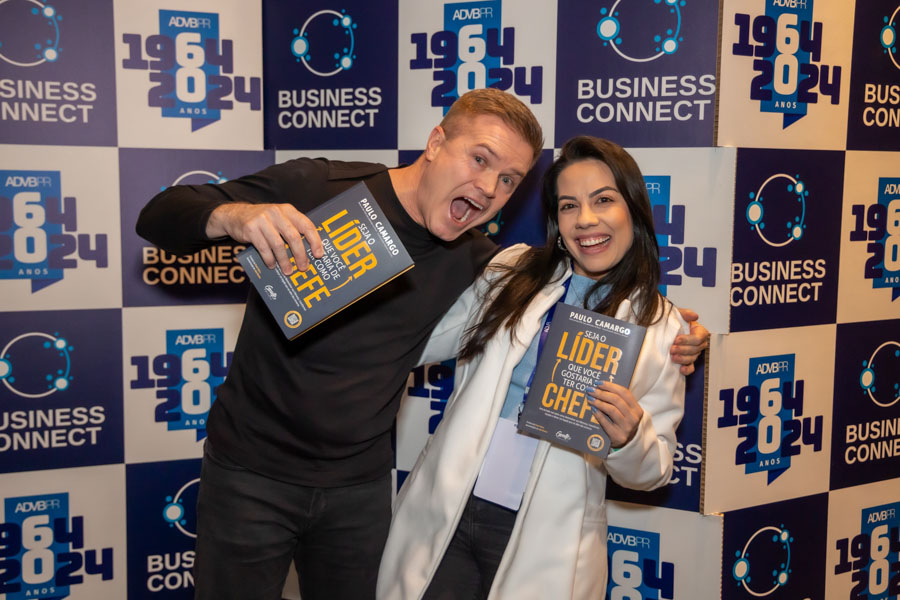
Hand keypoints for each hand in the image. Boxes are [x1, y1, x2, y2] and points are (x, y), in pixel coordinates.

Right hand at [207, 203, 323, 274]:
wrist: (234, 215)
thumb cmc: (263, 221)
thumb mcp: (279, 218)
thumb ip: (292, 229)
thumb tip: (309, 251)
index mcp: (288, 210)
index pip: (306, 225)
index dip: (315, 241)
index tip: (318, 255)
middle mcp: (276, 212)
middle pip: (293, 237)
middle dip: (300, 255)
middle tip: (303, 267)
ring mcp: (262, 220)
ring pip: (278, 245)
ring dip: (284, 261)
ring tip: (288, 271)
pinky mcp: (251, 228)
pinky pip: (263, 248)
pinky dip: (269, 259)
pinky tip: (272, 265)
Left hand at [587, 381, 642, 448]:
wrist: (628, 445)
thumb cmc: (624, 424)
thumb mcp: (627, 413)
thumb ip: (619, 401)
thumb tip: (601, 387)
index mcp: (637, 409)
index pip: (624, 392)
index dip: (610, 386)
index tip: (598, 382)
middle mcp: (633, 418)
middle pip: (616, 400)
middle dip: (601, 393)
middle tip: (591, 389)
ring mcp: (626, 427)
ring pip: (611, 409)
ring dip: (598, 402)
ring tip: (590, 398)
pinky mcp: (617, 435)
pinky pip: (605, 422)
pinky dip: (597, 413)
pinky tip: (592, 408)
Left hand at [670, 308, 709, 375]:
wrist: (669, 329)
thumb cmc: (677, 322)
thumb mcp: (679, 314)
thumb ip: (686, 313)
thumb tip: (694, 316)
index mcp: (700, 332)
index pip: (698, 338)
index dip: (688, 340)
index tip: (677, 339)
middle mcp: (699, 344)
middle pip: (695, 349)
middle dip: (683, 349)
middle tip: (672, 348)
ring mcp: (694, 353)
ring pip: (692, 358)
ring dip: (682, 359)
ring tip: (673, 357)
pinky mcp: (688, 361)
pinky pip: (690, 367)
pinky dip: (686, 369)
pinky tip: (681, 369)